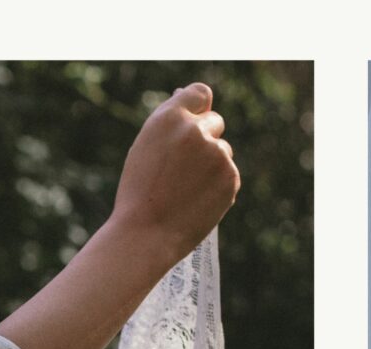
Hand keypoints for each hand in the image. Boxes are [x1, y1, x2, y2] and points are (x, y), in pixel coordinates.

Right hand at [109, 83, 240, 268]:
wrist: (146, 232)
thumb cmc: (140, 191)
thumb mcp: (146, 146)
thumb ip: (170, 123)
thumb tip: (190, 99)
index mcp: (170, 116)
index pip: (200, 93)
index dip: (200, 106)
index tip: (198, 115)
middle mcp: (196, 130)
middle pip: (215, 121)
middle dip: (206, 137)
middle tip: (187, 164)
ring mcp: (217, 153)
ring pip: (223, 150)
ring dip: (212, 163)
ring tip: (187, 188)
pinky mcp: (231, 177)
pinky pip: (229, 174)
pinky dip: (218, 185)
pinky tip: (198, 199)